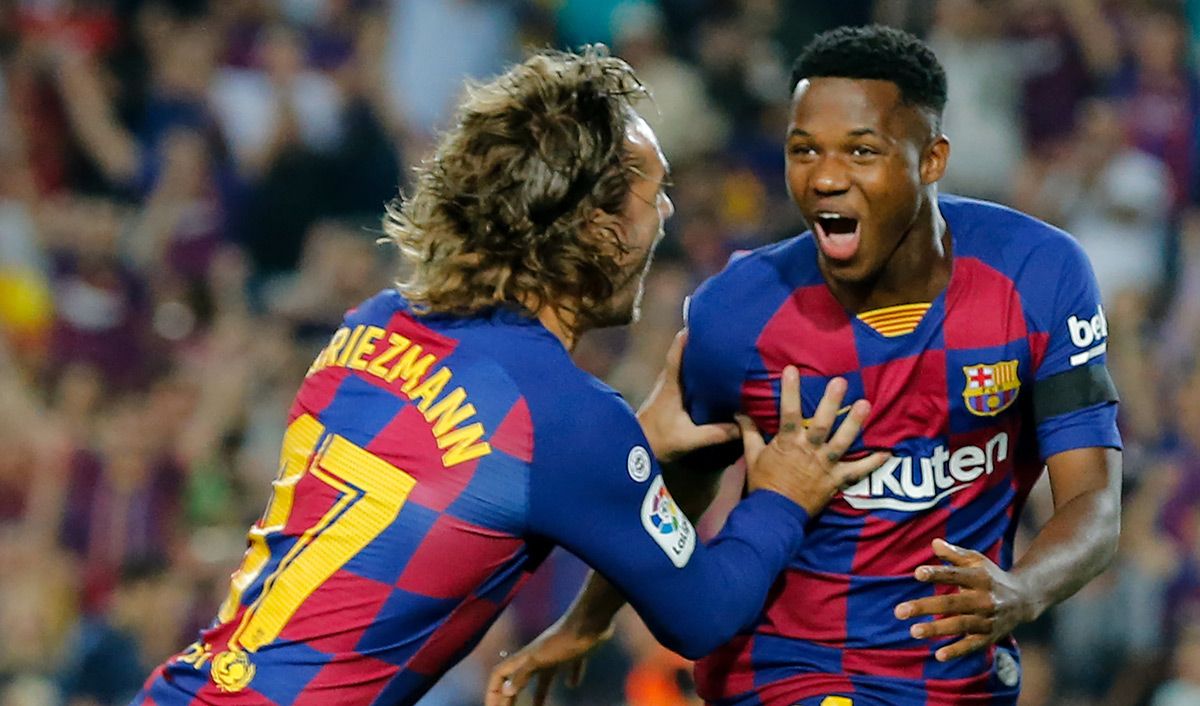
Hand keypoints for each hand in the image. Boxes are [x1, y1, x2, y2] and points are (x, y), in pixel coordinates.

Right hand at [484, 620, 613, 705]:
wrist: (590, 620)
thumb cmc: (563, 640)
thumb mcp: (539, 659)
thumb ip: (522, 674)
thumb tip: (507, 690)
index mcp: (525, 657)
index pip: (500, 674)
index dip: (493, 691)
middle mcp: (537, 656)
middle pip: (519, 678)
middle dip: (512, 696)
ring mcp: (556, 654)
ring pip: (543, 677)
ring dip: (539, 694)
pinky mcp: (575, 653)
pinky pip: (570, 668)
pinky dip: (570, 677)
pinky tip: (573, 685)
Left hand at [636, 330, 738, 462]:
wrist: (632, 447)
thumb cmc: (657, 440)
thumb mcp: (689, 439)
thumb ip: (715, 433)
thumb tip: (742, 426)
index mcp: (671, 386)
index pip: (676, 356)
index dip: (685, 338)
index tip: (697, 322)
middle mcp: (666, 382)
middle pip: (680, 355)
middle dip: (696, 343)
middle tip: (715, 332)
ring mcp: (664, 388)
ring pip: (680, 365)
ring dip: (694, 356)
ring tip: (714, 348)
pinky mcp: (665, 397)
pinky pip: (680, 376)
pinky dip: (691, 370)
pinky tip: (705, 373)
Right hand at [738, 368, 888, 516]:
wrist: (775, 515)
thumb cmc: (763, 484)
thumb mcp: (752, 456)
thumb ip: (750, 433)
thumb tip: (740, 412)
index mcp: (788, 443)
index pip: (788, 413)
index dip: (790, 391)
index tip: (792, 369)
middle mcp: (809, 451)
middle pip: (821, 424)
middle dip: (831, 402)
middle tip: (841, 382)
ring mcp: (825, 466)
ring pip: (842, 442)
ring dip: (854, 424)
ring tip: (865, 404)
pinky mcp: (835, 481)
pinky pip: (857, 472)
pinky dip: (872, 463)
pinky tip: (887, 452)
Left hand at [894, 539, 1035, 660]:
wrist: (1024, 599)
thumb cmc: (990, 576)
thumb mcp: (976, 560)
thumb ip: (954, 554)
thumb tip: (934, 542)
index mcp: (979, 578)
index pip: (955, 575)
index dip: (937, 574)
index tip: (917, 573)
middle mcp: (984, 599)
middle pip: (952, 603)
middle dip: (925, 607)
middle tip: (899, 611)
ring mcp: (987, 619)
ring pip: (959, 625)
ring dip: (936, 629)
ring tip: (913, 631)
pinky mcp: (989, 636)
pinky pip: (972, 645)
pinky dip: (957, 650)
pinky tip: (938, 655)